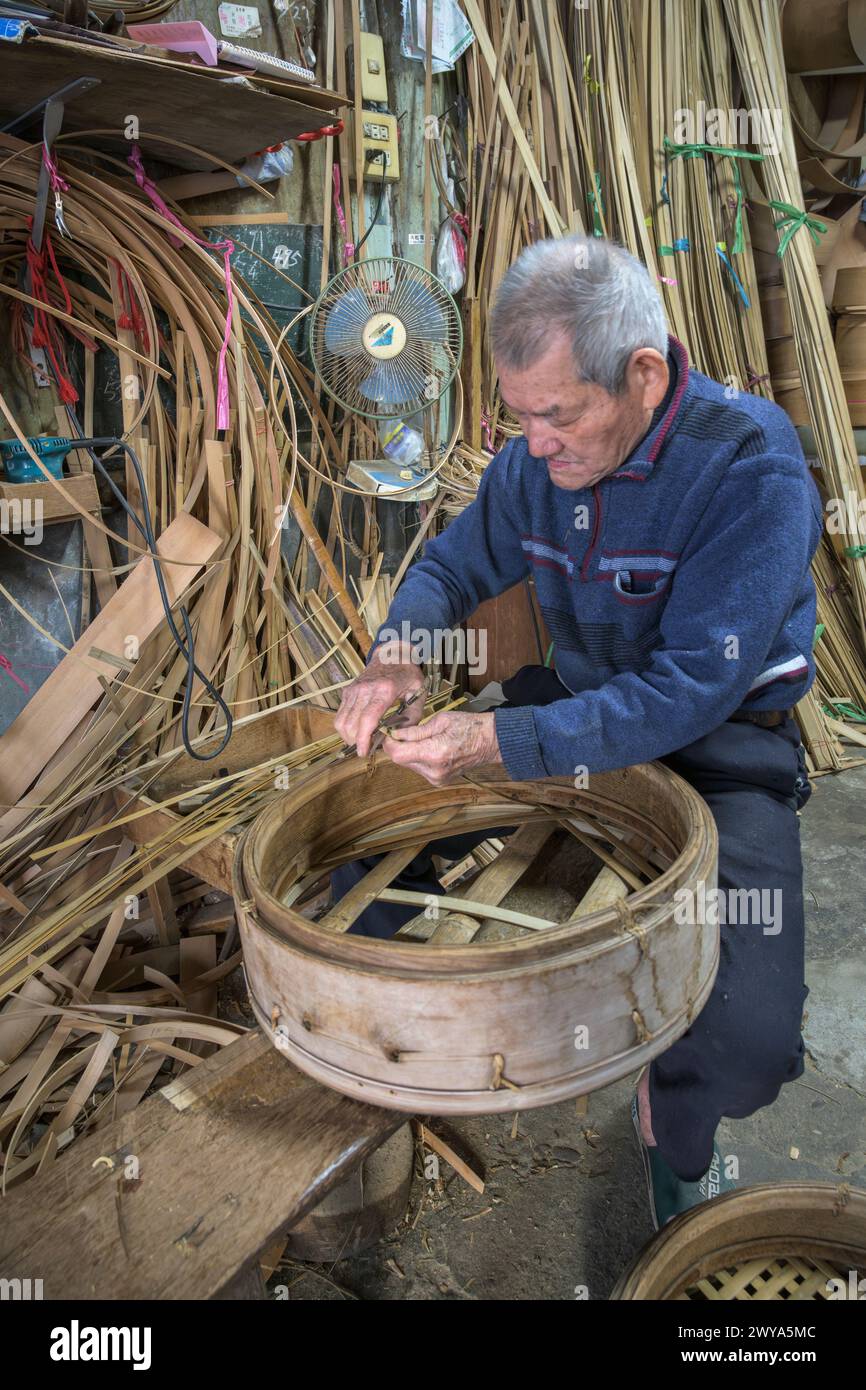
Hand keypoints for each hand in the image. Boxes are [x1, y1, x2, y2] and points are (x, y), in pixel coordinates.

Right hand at [334, 642, 424, 755]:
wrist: (393, 654)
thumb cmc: (408, 675)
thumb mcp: (418, 693)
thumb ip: (412, 718)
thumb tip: (398, 738)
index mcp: (384, 690)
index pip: (368, 719)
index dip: (363, 739)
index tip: (363, 752)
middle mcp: (365, 689)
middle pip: (351, 724)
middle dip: (356, 741)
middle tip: (367, 748)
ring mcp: (354, 689)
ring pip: (341, 721)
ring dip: (348, 736)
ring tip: (361, 741)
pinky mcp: (347, 691)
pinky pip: (340, 714)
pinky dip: (345, 727)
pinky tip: (358, 730)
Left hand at [383, 710, 501, 786]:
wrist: (490, 742)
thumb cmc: (468, 726)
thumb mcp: (440, 721)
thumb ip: (415, 730)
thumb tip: (394, 734)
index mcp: (434, 753)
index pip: (397, 754)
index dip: (389, 742)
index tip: (391, 731)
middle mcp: (433, 771)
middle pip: (401, 760)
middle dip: (400, 745)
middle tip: (407, 731)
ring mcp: (436, 779)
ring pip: (409, 765)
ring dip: (409, 752)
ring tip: (424, 739)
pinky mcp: (438, 781)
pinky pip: (419, 769)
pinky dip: (419, 758)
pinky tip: (431, 748)